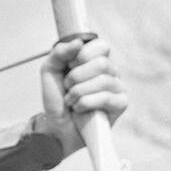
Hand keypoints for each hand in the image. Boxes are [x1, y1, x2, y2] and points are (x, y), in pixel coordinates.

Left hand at [39, 36, 126, 155]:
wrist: (55, 127)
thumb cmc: (57, 101)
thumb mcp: (50, 71)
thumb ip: (59, 53)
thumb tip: (78, 43)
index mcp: (96, 61)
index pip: (101, 46)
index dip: (83, 55)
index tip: (69, 67)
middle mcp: (111, 72)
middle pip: (102, 63)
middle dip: (76, 76)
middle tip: (68, 87)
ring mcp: (118, 88)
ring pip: (103, 80)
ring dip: (78, 92)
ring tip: (71, 100)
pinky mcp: (120, 104)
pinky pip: (106, 97)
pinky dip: (85, 103)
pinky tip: (79, 109)